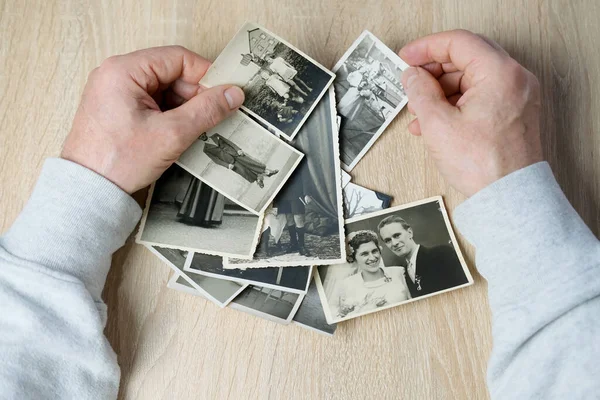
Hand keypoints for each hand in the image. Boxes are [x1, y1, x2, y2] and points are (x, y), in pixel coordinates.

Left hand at [61, 46, 244, 192]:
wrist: (89, 189)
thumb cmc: (117, 161)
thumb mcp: (171, 134)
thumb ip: (206, 110)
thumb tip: (232, 94)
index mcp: (124, 71)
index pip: (178, 59)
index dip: (205, 75)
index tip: (224, 94)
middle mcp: (116, 75)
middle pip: (171, 73)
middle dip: (194, 95)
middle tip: (213, 116)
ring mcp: (116, 92)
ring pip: (164, 89)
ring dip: (183, 108)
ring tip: (194, 130)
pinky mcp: (118, 108)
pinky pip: (153, 102)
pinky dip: (170, 115)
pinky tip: (178, 133)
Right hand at [399, 30, 541, 196]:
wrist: (508, 198)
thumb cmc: (483, 165)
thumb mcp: (438, 124)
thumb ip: (420, 92)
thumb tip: (412, 76)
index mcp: (500, 74)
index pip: (458, 43)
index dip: (427, 48)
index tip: (406, 57)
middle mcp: (514, 79)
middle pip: (466, 58)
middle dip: (433, 71)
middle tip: (410, 83)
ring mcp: (517, 96)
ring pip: (472, 79)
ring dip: (441, 91)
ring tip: (418, 111)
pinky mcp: (514, 113)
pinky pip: (481, 97)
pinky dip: (457, 103)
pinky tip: (434, 122)